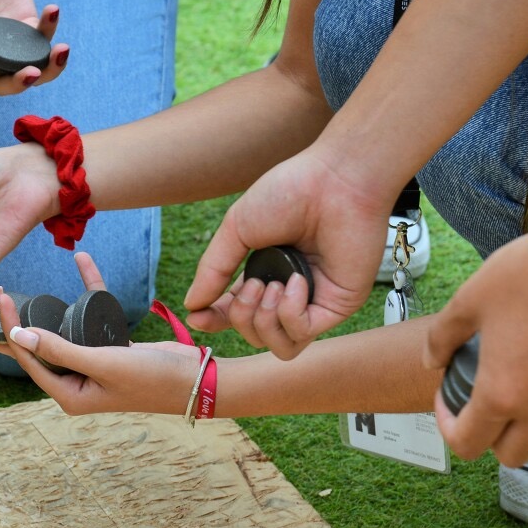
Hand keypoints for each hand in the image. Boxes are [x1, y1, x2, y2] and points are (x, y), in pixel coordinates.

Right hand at [0, 0, 68, 94]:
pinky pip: (42, 39)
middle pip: (0, 84)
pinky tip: (52, 10)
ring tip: (61, 51)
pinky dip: (50, 29)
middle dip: (17, 83)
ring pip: (30, 71)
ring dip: (49, 69)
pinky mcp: (27, 30)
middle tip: (32, 72)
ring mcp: (7, 47)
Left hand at [0, 253, 202, 414]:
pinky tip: (85, 262)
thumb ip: (61, 349)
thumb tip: (17, 338)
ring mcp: (91, 364)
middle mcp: (74, 380)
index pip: (26, 357)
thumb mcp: (104, 364)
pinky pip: (91, 316)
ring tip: (7, 295)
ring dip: (41, 308)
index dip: (8, 329)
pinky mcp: (109, 347)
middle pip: (29, 348)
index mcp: (68, 393)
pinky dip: (91, 290)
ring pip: (56, 330)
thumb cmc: (153, 379)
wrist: (200, 382)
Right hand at [184, 151, 393, 358]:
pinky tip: (294, 283)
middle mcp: (289, 293)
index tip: (197, 316)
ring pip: (280, 347)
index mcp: (264, 274)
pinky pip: (302, 334)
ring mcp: (314, 302)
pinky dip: (289, 313)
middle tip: (251, 283)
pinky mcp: (337, 306)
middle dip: (241, 316)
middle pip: (255, 336)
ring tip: (270, 286)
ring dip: (263, 321)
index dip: (215, 320)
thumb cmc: (289, 193)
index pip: (236, 314)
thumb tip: (191, 304)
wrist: (334, 180)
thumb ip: (213, 269)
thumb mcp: (237, 229)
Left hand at [424, 235, 527, 465]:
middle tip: (476, 405)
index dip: (447, 428)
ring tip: (510, 387)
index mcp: (502, 393)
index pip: (468, 444)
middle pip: (511, 456)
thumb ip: (442, 338)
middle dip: (488, 440)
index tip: (446, 399)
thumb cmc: (527, 276)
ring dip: (523, 425)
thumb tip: (433, 361)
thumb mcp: (468, 300)